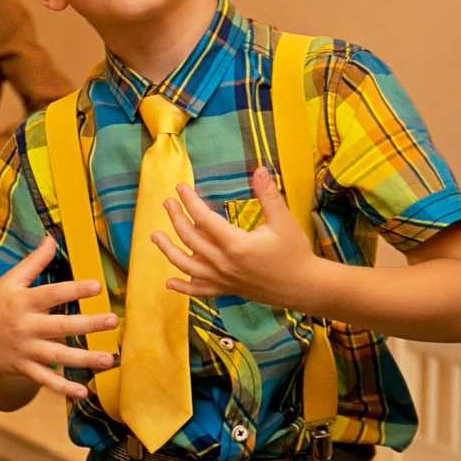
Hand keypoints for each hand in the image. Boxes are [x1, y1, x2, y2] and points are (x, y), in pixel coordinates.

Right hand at [0, 237, 116, 399]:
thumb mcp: (9, 281)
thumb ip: (33, 262)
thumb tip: (51, 239)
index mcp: (23, 301)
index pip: (52, 294)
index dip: (74, 290)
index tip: (97, 286)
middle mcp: (25, 326)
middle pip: (60, 325)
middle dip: (88, 324)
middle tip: (113, 320)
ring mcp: (25, 349)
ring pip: (58, 355)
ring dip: (84, 359)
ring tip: (109, 359)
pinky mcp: (24, 368)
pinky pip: (45, 379)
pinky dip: (62, 388)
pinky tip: (83, 391)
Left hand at [155, 169, 317, 310]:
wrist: (305, 287)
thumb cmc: (295, 252)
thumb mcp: (284, 221)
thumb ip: (269, 195)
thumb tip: (259, 169)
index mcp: (236, 244)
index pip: (204, 219)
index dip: (190, 201)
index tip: (180, 188)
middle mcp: (224, 264)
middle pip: (191, 239)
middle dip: (176, 219)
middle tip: (167, 203)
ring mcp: (224, 280)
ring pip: (188, 266)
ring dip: (168, 251)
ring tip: (155, 236)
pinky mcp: (228, 290)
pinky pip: (200, 291)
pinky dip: (184, 288)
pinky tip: (169, 283)